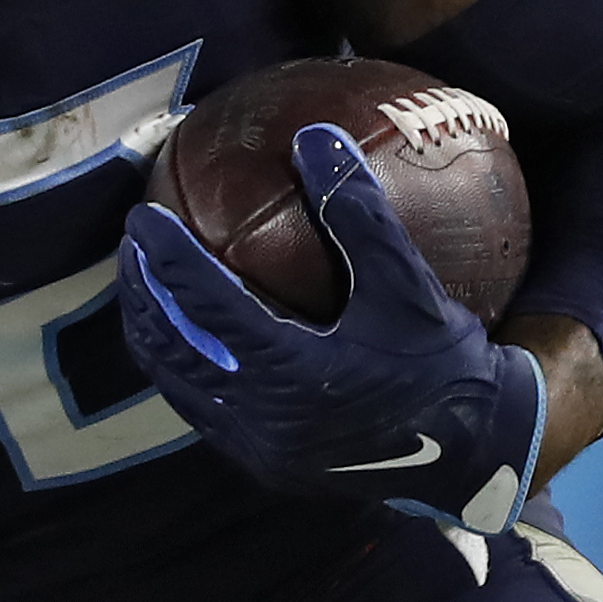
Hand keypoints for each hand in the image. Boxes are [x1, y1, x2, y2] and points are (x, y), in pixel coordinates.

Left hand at [121, 125, 545, 534]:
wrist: (471, 454)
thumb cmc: (442, 365)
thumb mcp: (407, 286)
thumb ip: (358, 214)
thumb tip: (315, 137)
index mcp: (291, 373)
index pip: (205, 306)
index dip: (167, 259)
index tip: (142, 217)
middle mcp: (261, 418)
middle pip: (171, 348)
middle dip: (141, 294)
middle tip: (131, 246)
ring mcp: (256, 449)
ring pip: (175, 385)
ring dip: (153, 333)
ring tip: (144, 287)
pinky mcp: (262, 464)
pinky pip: (199, 410)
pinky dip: (181, 368)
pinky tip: (186, 335)